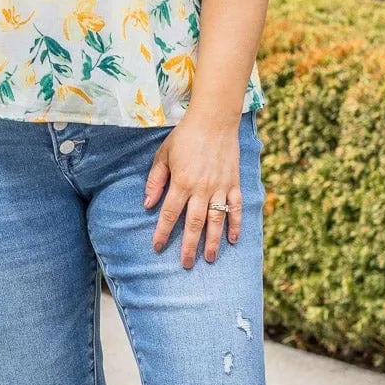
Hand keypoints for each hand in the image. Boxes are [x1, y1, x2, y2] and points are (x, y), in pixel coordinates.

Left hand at [143, 113, 241, 267]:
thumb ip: (155, 181)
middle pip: (194, 224)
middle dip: (188, 246)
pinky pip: (236, 208)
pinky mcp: (234, 183)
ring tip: (209, 258)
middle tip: (185, 264)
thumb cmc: (185, 137)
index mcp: (181, 182)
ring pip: (216, 220)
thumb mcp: (163, 155)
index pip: (170, 214)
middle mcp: (201, 188)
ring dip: (212, 242)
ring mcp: (220, 187)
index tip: (157, 247)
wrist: (214, 120)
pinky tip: (233, 240)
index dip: (162, 232)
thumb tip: (147, 205)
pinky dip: (236, 224)